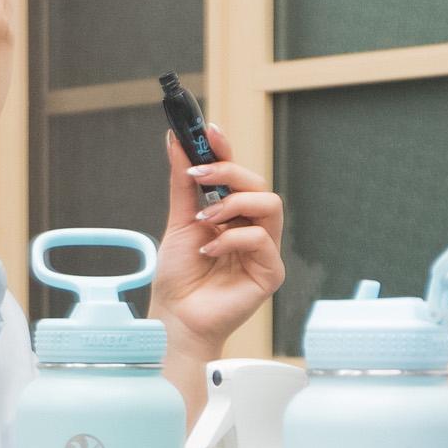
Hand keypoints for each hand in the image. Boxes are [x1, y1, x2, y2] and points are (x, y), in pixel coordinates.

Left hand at [153, 124, 284, 352]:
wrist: (176, 317)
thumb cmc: (180, 276)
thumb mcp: (178, 222)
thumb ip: (182, 183)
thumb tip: (176, 141)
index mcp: (233, 214)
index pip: (238, 174)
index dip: (227, 149)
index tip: (208, 130)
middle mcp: (252, 227)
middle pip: (259, 183)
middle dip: (229, 172)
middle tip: (199, 175)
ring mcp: (264, 249)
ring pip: (270, 204)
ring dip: (234, 203)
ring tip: (205, 219)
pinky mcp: (271, 272)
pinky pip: (262, 240)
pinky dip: (232, 239)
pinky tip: (209, 250)